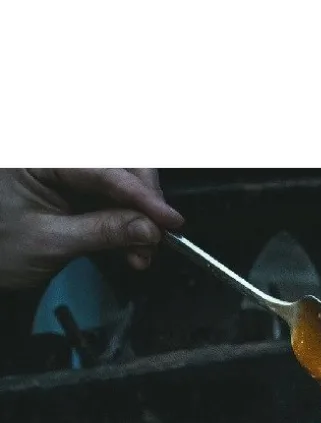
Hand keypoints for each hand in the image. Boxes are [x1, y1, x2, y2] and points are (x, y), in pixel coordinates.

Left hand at [0, 169, 183, 290]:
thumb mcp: (52, 241)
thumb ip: (103, 232)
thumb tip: (149, 229)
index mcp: (33, 155)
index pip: (101, 168)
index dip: (141, 195)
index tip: (169, 220)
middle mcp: (50, 155)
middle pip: (118, 165)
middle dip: (143, 203)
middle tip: (156, 237)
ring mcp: (64, 171)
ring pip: (121, 182)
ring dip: (140, 217)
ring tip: (141, 251)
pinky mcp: (73, 187)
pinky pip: (112, 198)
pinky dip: (128, 222)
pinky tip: (132, 246)